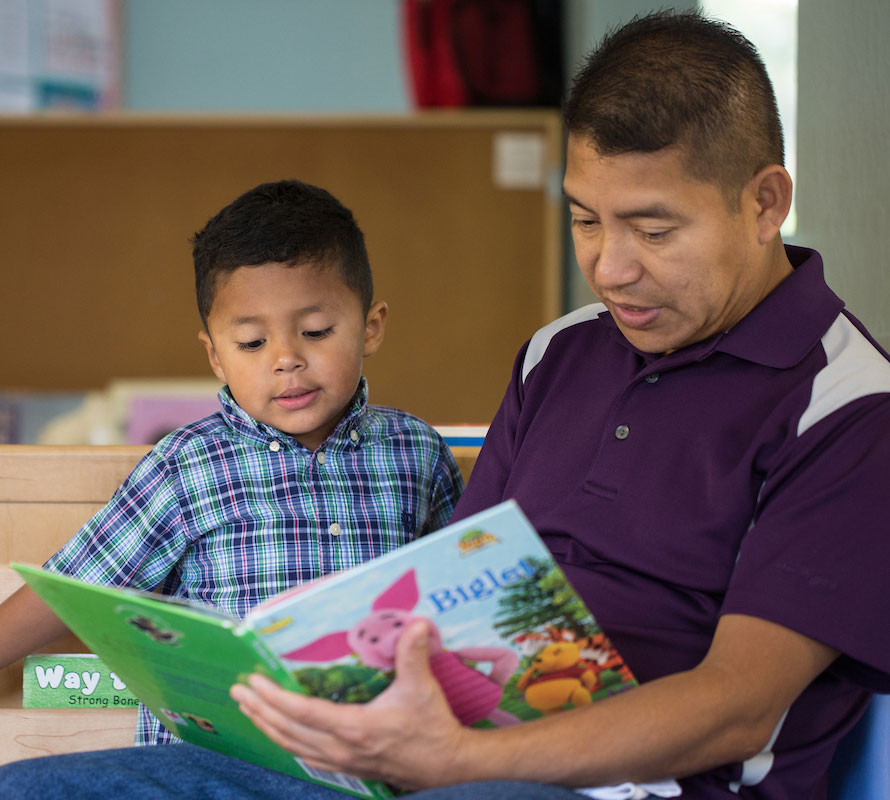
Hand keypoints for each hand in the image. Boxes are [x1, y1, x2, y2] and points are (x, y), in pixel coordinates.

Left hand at [230, 620, 472, 789]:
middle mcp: (340, 747)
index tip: (252, 681)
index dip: (273, 696)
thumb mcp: (422, 687)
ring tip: (248, 708)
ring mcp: (341, 761)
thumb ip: (413, 654)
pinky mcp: (346, 767)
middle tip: (237, 690)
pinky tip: (278, 732)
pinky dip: (285, 741)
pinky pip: (305, 755)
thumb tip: (416, 623)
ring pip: (292, 746)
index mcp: (353, 727)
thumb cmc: (431, 724)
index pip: (301, 712)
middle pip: (287, 729)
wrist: (446, 764)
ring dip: (266, 726)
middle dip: (259, 709)